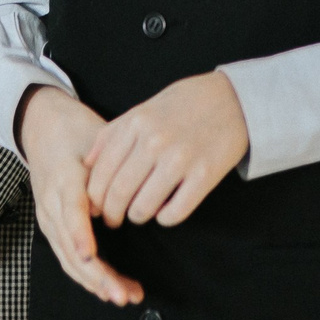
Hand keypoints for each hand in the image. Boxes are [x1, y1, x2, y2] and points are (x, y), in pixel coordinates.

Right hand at [18, 85, 142, 307]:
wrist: (42, 125)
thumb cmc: (74, 130)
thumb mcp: (96, 137)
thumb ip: (110, 165)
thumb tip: (120, 199)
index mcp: (62, 178)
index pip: (70, 211)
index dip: (80, 235)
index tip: (90, 255)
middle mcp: (50, 203)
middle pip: (69, 246)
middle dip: (96, 275)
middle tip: (122, 293)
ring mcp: (48, 218)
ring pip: (68, 258)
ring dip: (95, 282)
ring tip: (124, 296)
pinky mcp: (52, 226)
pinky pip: (67, 257)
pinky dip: (87, 276)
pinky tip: (108, 288)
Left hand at [84, 70, 248, 229]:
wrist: (233, 99)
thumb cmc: (184, 105)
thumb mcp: (143, 109)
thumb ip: (112, 134)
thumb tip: (86, 165)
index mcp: (136, 123)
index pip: (101, 173)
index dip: (94, 197)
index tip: (97, 207)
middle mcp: (155, 141)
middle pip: (118, 194)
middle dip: (111, 214)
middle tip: (114, 220)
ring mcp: (181, 159)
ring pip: (143, 208)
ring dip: (137, 216)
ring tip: (140, 213)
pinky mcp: (205, 176)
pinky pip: (174, 213)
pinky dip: (165, 218)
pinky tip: (165, 210)